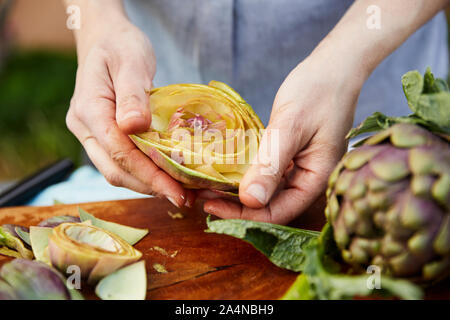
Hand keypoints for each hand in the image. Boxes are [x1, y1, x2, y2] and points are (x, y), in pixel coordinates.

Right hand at [66, 11, 192, 206]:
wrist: (105, 39)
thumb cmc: (120, 45)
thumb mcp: (130, 61)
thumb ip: (132, 94)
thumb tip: (134, 128)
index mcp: (89, 109)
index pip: (119, 152)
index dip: (148, 175)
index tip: (176, 191)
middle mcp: (85, 128)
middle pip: (115, 170)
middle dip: (151, 187)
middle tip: (184, 198)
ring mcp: (91, 134)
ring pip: (117, 171)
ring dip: (148, 185)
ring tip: (180, 192)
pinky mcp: (102, 136)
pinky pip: (122, 161)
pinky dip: (144, 173)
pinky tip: (166, 177)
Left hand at [203, 56, 362, 223]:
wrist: (333, 67)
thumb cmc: (317, 92)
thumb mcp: (291, 126)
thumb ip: (271, 164)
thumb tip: (251, 201)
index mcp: (317, 178)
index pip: (278, 212)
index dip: (244, 215)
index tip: (212, 205)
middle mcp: (309, 179)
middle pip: (271, 205)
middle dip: (237, 206)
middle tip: (204, 196)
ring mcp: (300, 167)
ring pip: (267, 191)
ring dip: (239, 191)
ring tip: (209, 186)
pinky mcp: (291, 155)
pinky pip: (268, 173)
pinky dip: (247, 174)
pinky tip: (227, 170)